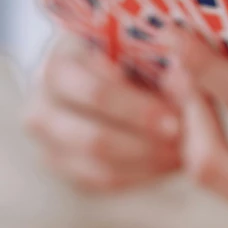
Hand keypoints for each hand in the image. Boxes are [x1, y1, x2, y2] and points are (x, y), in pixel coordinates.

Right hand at [25, 33, 180, 191]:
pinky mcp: (64, 170)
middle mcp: (39, 110)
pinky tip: (166, 166)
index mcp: (55, 68)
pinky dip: (140, 177)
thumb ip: (150, 62)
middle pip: (95, 140)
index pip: (96, 94)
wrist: (84, 72)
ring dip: (147, 165)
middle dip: (145, 145)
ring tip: (181, 156)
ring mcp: (47, 146)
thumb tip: (187, 82)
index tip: (176, 118)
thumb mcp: (126, 44)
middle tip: (182, 145)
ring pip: (100, 169)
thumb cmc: (114, 52)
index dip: (139, 110)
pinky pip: (104, 183)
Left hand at [167, 31, 227, 227]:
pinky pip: (223, 178)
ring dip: (191, 127)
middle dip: (189, 111)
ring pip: (208, 176)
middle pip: (210, 166)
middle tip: (181, 67)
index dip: (209, 69)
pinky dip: (207, 141)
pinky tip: (205, 109)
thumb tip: (221, 33)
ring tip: (189, 82)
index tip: (180, 38)